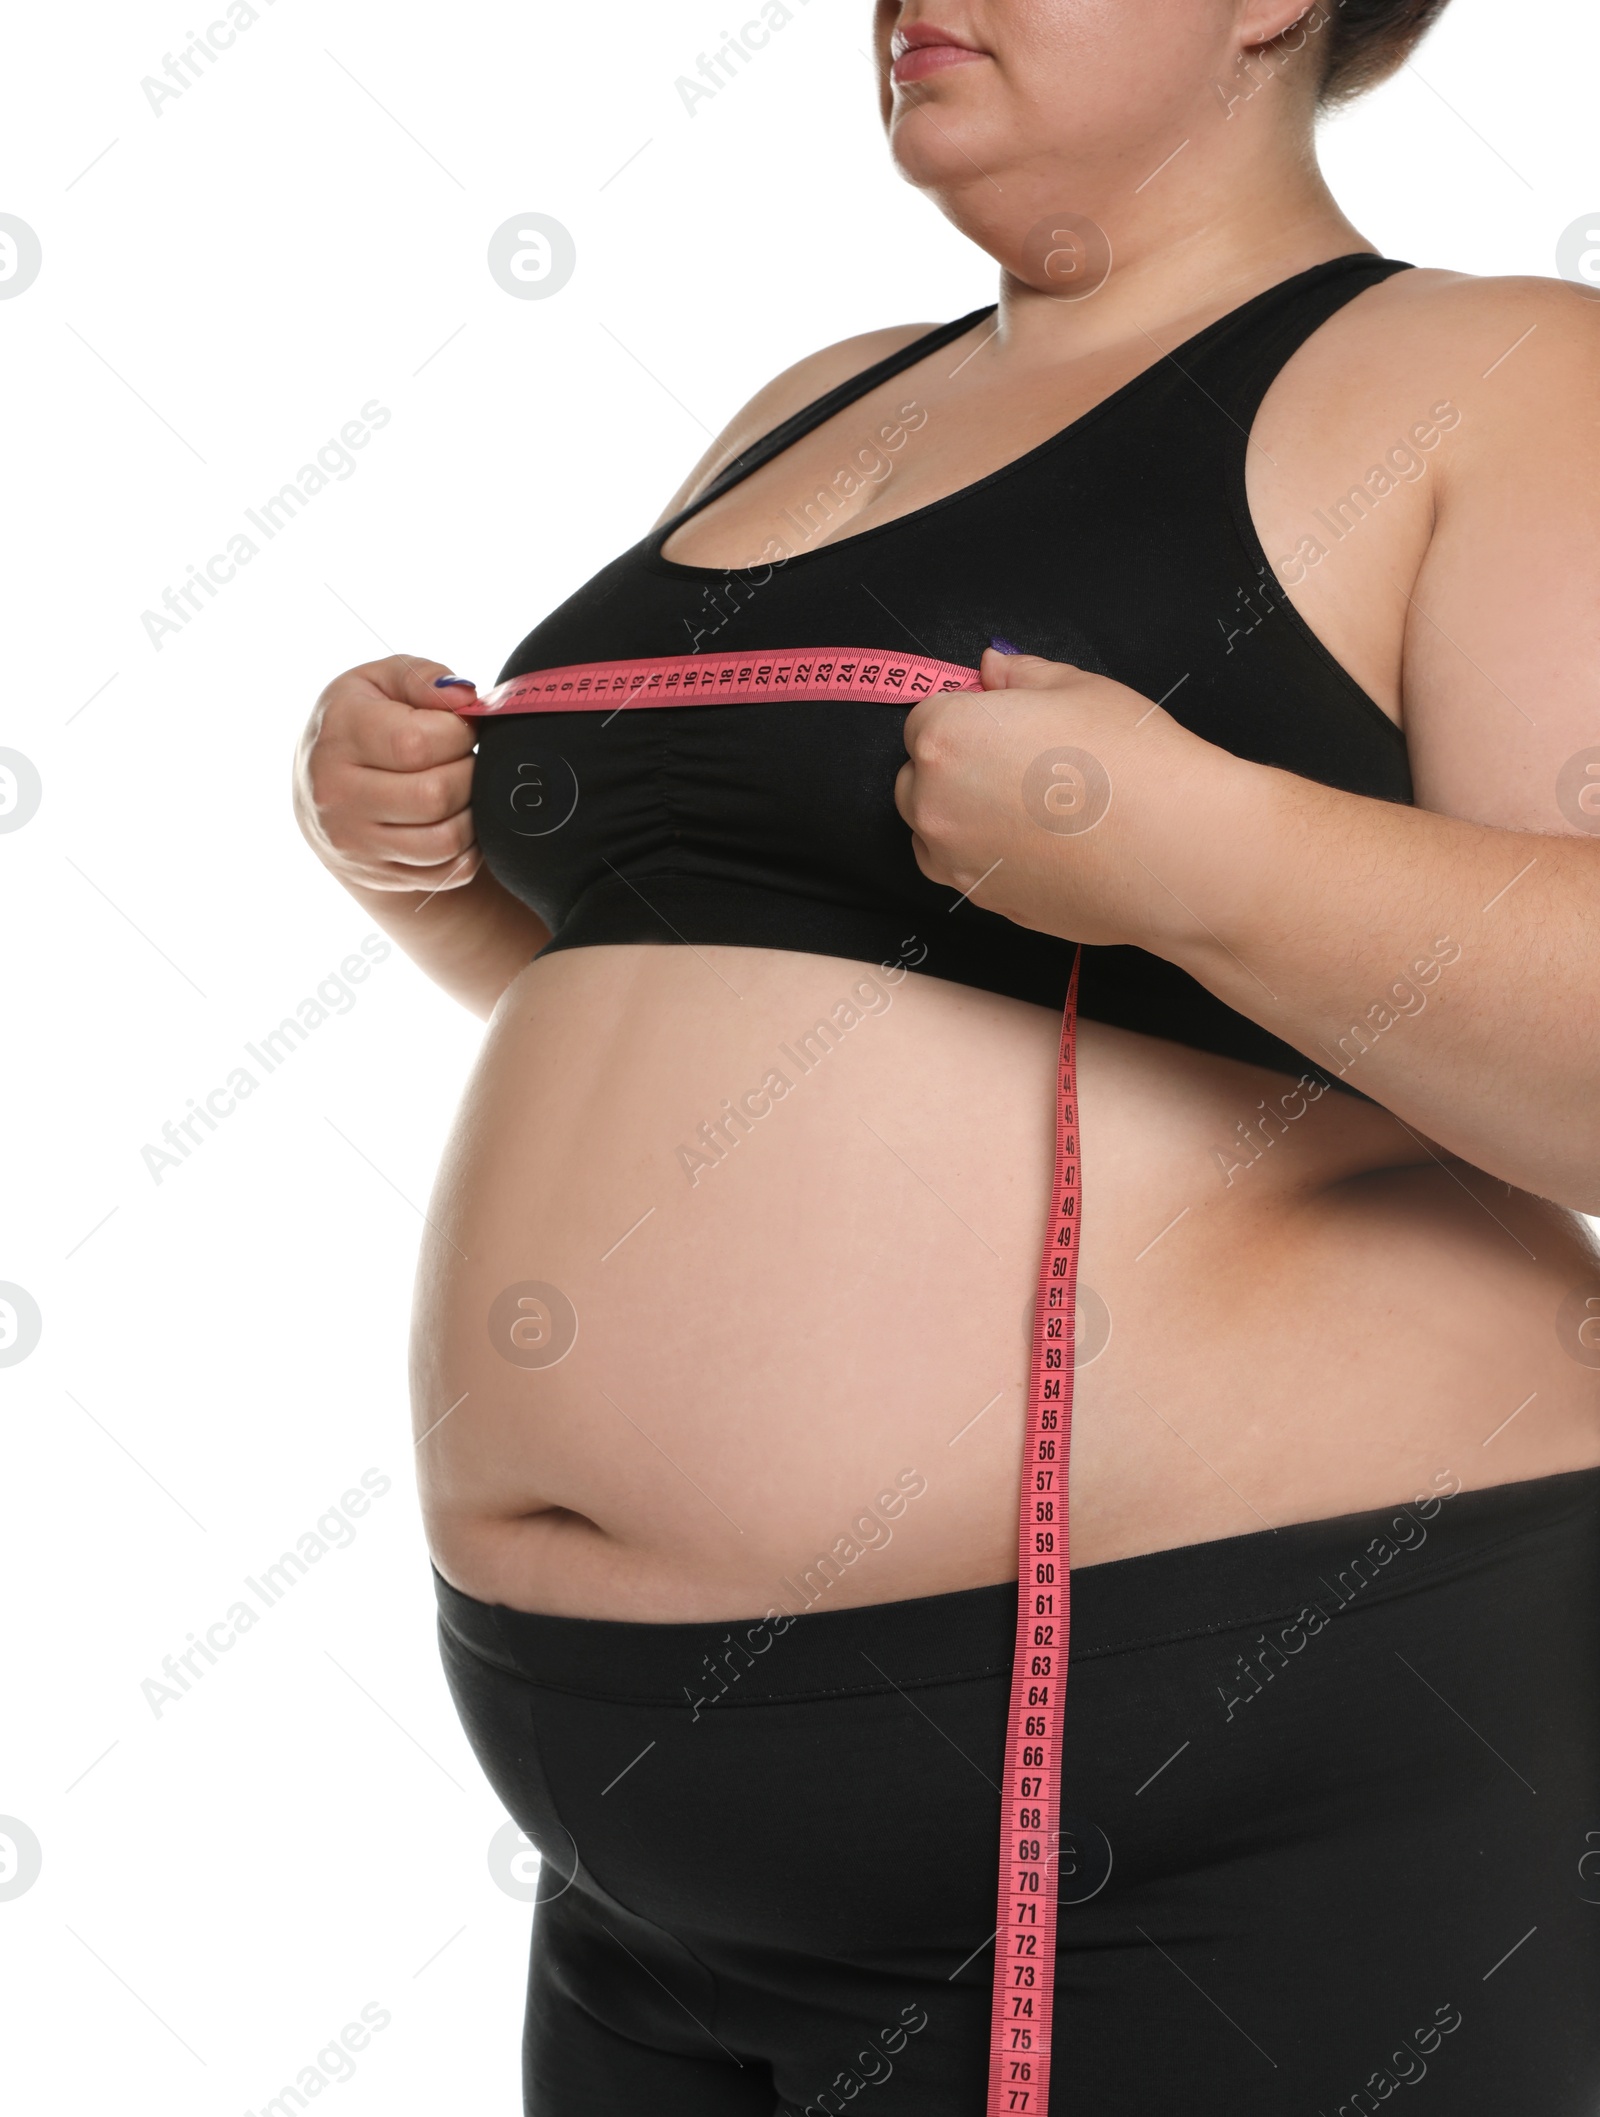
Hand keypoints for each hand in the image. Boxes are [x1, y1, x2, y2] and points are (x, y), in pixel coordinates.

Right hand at [293, 655, 482, 893]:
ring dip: (473, 813)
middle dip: (470, 774)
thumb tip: (467, 699)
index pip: (418, 743)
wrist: (322, 791)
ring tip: (462, 789)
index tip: (458, 728)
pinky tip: (455, 819)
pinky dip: (469, 848)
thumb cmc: (362, 723)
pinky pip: (450, 871)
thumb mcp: (380, 681)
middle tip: (464, 760)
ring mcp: (354, 841)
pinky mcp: (378, 874)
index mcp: (338, 734)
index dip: (458, 733)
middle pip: (436, 795)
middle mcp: (336, 793)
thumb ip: (423, 678)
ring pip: (446, 840)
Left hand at [893, 647, 1223, 947]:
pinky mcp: (985, 901)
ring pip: (933, 831)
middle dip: (954, 766)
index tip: (1001, 719)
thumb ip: (1021, 675)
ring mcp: (956, 862)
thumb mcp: (1080, 688)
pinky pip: (966, 870)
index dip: (967, 714)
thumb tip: (994, 667)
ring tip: (1030, 806)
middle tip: (1019, 761)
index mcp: (946, 737)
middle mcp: (935, 804)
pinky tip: (1040, 844)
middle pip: (918, 778)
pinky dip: (987, 855)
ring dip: (962, 815)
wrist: (1175, 851)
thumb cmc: (1133, 761)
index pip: (926, 717)